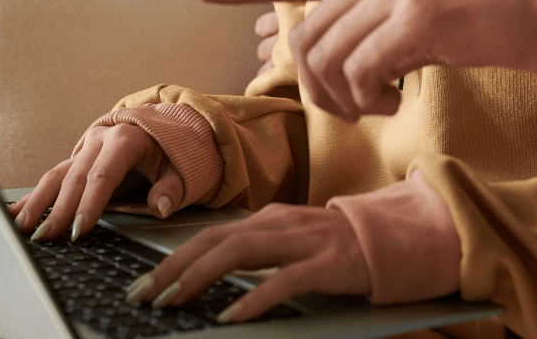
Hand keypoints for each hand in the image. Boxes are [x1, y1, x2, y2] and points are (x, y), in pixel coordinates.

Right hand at [10, 123, 182, 241]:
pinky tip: (15, 213)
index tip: (78, 229)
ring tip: (22, 228)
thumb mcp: (182, 166)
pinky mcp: (76, 159)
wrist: (164, 127)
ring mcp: (85, 149)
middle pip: (76, 177)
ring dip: (38, 203)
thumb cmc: (172, 150)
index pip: (104, 174)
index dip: (90, 203)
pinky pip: (52, 177)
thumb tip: (161, 206)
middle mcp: (101, 140)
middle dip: (59, 209)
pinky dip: (33, 196)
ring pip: (56, 175)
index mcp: (127, 138)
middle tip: (46, 238)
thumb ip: (173, 187)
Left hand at [123, 203, 367, 324]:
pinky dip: (253, 298)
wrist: (394, 238)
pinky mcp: (328, 263)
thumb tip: (207, 273)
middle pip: (219, 239)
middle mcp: (283, 224)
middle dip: (175, 266)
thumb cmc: (339, 247)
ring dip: (201, 276)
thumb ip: (258, 254)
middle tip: (142, 295)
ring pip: (243, 252)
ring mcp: (306, 241)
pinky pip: (284, 280)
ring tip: (172, 300)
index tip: (143, 283)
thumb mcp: (293, 244)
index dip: (174, 257)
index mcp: (272, 219)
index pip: (212, 235)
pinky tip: (230, 317)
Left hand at [195, 0, 536, 121]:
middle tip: (358, 108)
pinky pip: (361, 73)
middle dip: (317, 87)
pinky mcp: (416, 18)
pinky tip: (401, 99)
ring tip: (382, 104)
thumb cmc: (492, 15)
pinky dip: (371, 99)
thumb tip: (337, 57)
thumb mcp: (426, 6)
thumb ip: (379, 19)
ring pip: (326, 59)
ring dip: (345, 99)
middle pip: (306, 39)